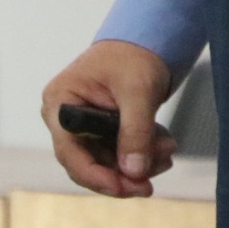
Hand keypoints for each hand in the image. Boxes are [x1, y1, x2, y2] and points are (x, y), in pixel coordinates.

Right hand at [41, 39, 176, 197]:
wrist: (145, 40)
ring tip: (167, 152)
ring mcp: (81, 126)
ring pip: (105, 162)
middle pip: (87, 163)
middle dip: (123, 173)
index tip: (125, 187)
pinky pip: (117, 154)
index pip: (69, 151)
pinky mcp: (99, 131)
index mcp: (60, 102)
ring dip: (137, 165)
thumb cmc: (133, 55)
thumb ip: (135, 130)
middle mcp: (64, 118)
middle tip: (151, 182)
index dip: (95, 176)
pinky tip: (164, 147)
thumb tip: (133, 171)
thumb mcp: (137, 91)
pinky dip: (140, 155)